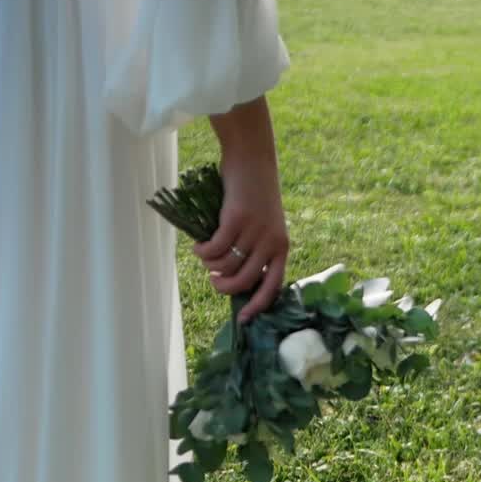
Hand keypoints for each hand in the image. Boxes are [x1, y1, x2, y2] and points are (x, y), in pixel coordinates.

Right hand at [193, 156, 288, 321]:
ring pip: (226, 265)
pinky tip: (198, 246)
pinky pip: (214, 248)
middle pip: (244, 281)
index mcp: (282, 248)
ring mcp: (255, 231)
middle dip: (224, 287)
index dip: (257, 306)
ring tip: (206, 255)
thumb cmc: (255, 196)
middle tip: (213, 279)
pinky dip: (202, 251)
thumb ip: (255, 250)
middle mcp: (271, 242)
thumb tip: (232, 278)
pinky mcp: (236, 219)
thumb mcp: (264, 226)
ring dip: (211, 265)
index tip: (243, 319)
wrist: (253, 162)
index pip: (273, 286)